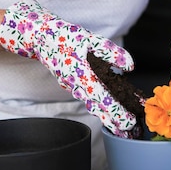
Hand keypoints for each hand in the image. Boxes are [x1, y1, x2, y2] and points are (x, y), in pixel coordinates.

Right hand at [0, 0, 136, 136]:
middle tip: (130, 132)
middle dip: (113, 122)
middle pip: (97, 109)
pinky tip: (108, 111)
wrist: (41, 38)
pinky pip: (87, 98)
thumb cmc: (65, 37)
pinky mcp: (72, 84)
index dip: (115, 111)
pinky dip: (99, 106)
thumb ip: (110, 52)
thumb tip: (129, 66)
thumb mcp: (90, 39)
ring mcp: (73, 87)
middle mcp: (76, 85)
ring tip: (122, 127)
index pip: (101, 98)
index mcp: (82, 75)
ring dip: (107, 116)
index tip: (129, 121)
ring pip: (92, 105)